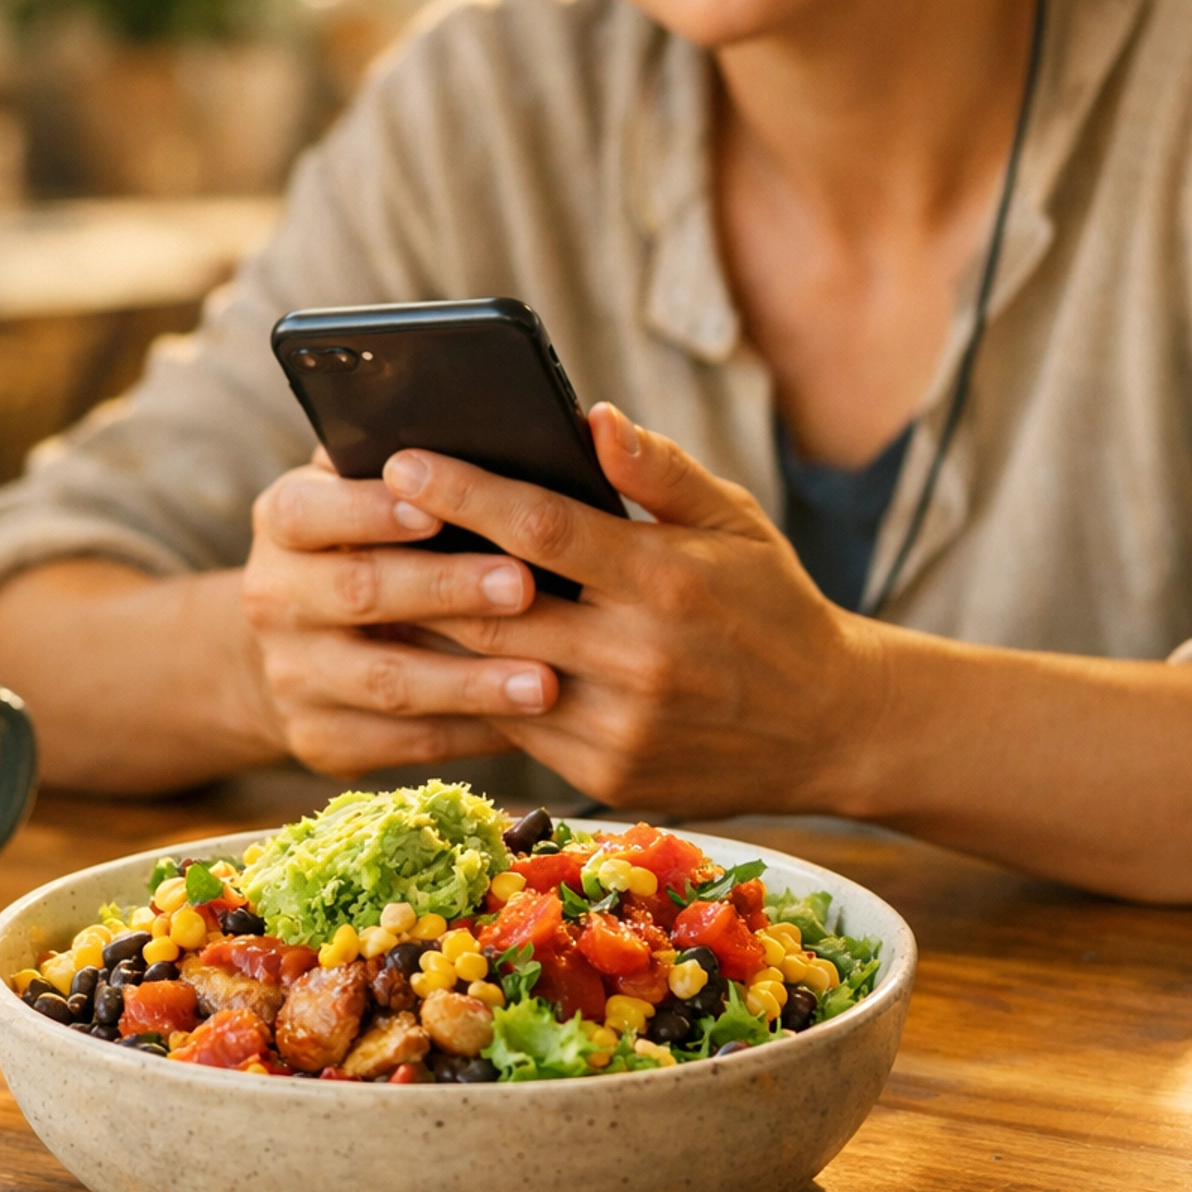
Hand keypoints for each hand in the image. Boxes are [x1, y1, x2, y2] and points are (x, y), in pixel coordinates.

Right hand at [241, 450, 558, 777]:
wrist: (299, 644)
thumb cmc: (368, 542)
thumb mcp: (361, 490)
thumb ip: (404, 462)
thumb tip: (475, 423)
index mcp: (285, 520)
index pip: (310, 511)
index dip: (370, 511)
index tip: (439, 510)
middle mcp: (274, 597)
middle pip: (358, 594)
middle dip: (444, 590)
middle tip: (521, 586)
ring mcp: (293, 676)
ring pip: (387, 683)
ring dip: (469, 683)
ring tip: (545, 681)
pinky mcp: (323, 740)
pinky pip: (403, 743)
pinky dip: (468, 734)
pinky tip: (525, 723)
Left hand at [385, 405, 880, 816]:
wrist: (830, 726)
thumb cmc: (772, 603)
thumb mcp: (734, 521)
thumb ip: (658, 471)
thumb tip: (589, 417)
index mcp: (668, 582)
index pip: (542, 528)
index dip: (465, 491)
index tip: (401, 458)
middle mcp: (639, 659)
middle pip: (495, 605)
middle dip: (420, 561)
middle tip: (361, 520)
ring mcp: (620, 727)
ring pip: (492, 673)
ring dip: (431, 630)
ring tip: (376, 580)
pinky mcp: (607, 774)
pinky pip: (516, 724)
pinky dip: (475, 684)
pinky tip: (435, 648)